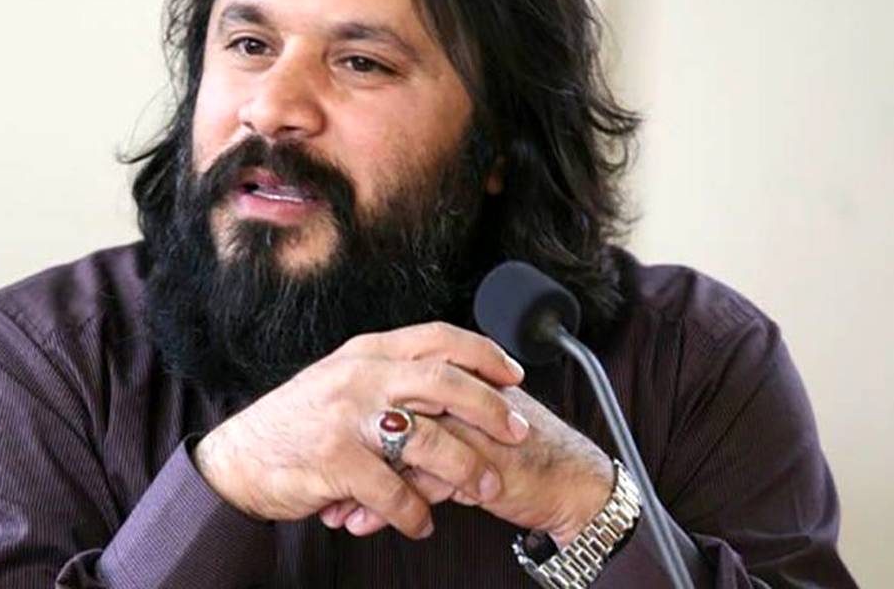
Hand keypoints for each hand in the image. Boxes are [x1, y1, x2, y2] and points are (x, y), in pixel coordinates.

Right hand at [192, 322, 530, 539]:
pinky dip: (414, 513)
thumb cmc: (298, 423)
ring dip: (465, 469)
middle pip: (444, 381)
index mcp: (366, 352)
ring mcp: (345, 417)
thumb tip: (452, 382)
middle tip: (518, 431)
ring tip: (485, 489)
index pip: (437, 338)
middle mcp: (359, 375)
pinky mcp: (334, 460)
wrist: (238, 459)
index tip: (514, 372)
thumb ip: (388, 376)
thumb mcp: (342, 382)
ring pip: (427, 440)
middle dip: (490, 407)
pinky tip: (421, 523)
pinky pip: (392, 491)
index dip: (483, 352)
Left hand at [322, 386, 613, 545]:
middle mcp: (454, 390)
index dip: (352, 422)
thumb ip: (425, 420)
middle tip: (322, 484)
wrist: (571, 482)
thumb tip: (372, 441)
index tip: (326, 452)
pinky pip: (420, 481)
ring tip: (341, 510)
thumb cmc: (515, 454)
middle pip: (383, 414)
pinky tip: (368, 522)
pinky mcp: (478, 458)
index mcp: (448, 372)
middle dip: (348, 453)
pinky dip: (389, 506)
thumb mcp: (462, 427)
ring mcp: (465, 421)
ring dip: (363, 485)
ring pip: (395, 448)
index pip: (384, 387)